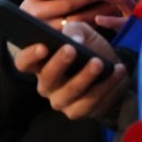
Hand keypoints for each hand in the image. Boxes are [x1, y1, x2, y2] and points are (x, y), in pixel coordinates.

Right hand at [14, 21, 128, 120]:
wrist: (112, 68)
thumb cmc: (90, 48)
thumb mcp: (83, 32)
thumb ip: (75, 30)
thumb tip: (74, 40)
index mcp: (41, 64)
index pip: (23, 62)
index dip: (29, 56)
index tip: (43, 46)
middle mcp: (47, 85)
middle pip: (47, 79)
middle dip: (59, 64)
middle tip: (72, 49)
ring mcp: (61, 101)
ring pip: (69, 93)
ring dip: (85, 77)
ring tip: (99, 62)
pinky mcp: (79, 111)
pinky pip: (90, 103)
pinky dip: (106, 87)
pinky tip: (117, 71)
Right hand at [20, 0, 118, 29]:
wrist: (33, 28)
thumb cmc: (44, 2)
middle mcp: (37, 14)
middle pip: (65, 4)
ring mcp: (49, 29)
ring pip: (76, 20)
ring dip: (96, 10)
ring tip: (111, 1)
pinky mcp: (60, 40)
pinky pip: (80, 30)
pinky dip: (94, 21)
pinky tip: (105, 14)